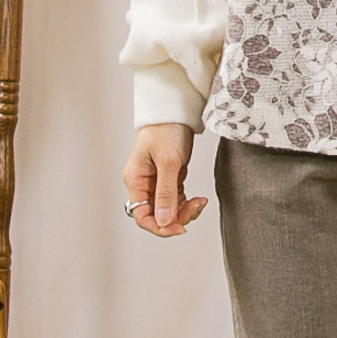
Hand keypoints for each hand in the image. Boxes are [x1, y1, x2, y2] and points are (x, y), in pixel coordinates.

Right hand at [122, 123, 207, 237]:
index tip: (179, 227)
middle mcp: (144, 183)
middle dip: (176, 217)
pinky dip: (187, 202)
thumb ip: (166, 192)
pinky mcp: (170, 176)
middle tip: (195, 209)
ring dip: (184, 211)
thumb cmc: (166, 129)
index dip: (159, 226)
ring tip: (200, 203)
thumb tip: (163, 222)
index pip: (142, 215)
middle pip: (156, 214)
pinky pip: (176, 198)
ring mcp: (157, 181)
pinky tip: (198, 199)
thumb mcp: (168, 161)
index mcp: (136, 180)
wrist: (176, 109)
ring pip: (168, 208)